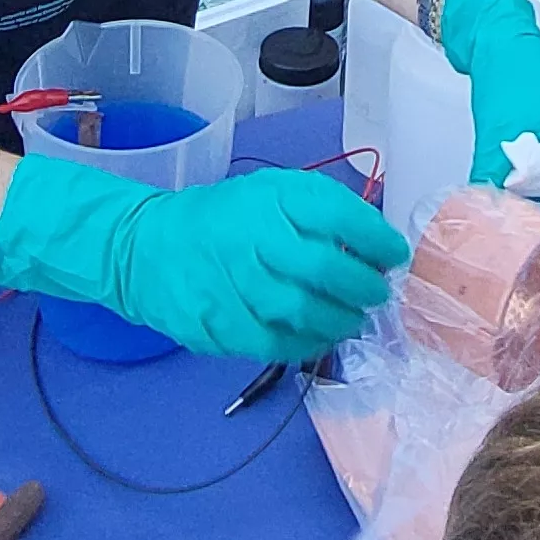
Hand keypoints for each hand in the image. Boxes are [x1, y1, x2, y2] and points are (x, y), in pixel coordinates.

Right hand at [0, 153, 408, 361]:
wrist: (144, 248)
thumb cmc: (223, 219)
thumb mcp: (270, 194)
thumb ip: (319, 211)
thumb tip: (376, 240)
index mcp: (269, 198)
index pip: (336, 214)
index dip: (376, 238)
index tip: (394, 254)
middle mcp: (250, 238)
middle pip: (323, 268)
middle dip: (363, 287)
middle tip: (378, 294)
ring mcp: (229, 284)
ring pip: (301, 311)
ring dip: (340, 321)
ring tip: (354, 319)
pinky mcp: (214, 323)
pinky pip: (272, 343)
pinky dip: (305, 345)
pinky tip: (318, 339)